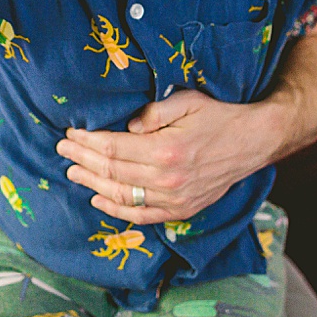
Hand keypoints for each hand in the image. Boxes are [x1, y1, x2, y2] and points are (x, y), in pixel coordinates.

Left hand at [56, 90, 276, 224]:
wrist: (253, 142)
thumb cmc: (218, 116)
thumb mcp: (188, 100)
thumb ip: (153, 113)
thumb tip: (125, 126)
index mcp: (167, 150)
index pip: (113, 148)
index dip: (87, 141)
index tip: (70, 132)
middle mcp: (168, 180)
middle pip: (111, 173)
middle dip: (82, 159)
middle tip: (63, 149)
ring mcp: (174, 200)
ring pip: (121, 196)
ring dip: (92, 185)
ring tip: (73, 171)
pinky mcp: (181, 211)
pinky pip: (141, 216)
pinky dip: (116, 210)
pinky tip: (98, 200)